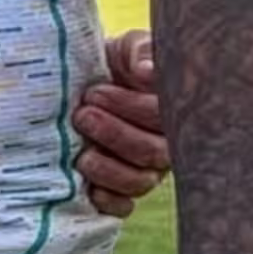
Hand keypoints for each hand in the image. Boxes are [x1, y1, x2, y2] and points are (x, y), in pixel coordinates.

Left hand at [74, 28, 167, 217]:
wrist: (80, 81)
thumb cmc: (112, 62)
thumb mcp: (127, 46)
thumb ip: (141, 52)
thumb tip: (147, 71)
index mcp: (173, 111)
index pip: (163, 117)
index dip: (130, 108)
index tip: (95, 92)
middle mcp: (164, 145)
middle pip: (152, 153)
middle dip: (114, 135)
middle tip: (82, 115)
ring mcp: (144, 170)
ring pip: (139, 182)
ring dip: (108, 169)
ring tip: (81, 152)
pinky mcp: (120, 190)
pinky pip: (123, 207)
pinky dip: (109, 201)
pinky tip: (90, 189)